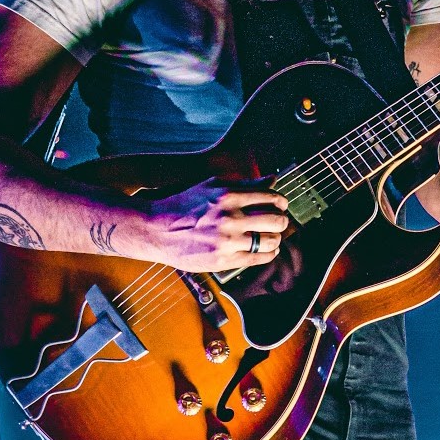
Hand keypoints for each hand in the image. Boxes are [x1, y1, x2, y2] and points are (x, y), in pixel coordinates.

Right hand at [123, 180, 289, 270]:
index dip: (281, 202)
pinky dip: (268, 254)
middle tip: (280, 222)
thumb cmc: (185, 205)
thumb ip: (245, 183)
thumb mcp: (212, 185)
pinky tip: (267, 250)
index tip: (281, 205)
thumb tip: (272, 179)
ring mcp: (227, 241)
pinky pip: (258, 258)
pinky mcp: (223, 260)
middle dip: (282, 221)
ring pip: (270, 241)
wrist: (158, 229)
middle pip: (275, 220)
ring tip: (273, 237)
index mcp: (228, 195)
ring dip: (276, 238)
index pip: (270, 197)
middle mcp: (230, 218)